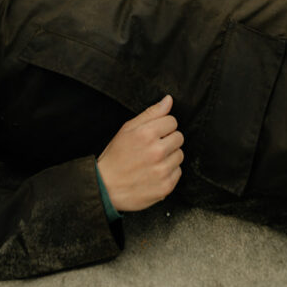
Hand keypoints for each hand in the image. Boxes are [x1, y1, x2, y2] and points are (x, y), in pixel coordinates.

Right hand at [97, 95, 183, 211]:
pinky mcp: (166, 186)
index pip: (172, 121)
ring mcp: (162, 170)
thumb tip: (168, 100)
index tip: (154, 133)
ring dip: (169, 156)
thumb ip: (151, 113)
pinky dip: (169, 172)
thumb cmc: (116, 156)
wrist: (106, 187)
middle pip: (179, 137)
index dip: (163, 126)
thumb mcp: (128, 128)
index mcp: (147, 133)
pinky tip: (155, 172)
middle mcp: (157, 151)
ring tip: (153, 160)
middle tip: (153, 147)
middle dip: (168, 140)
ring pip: (180, 155)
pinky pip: (178, 172)